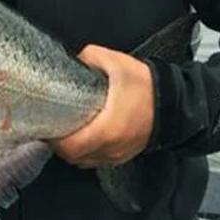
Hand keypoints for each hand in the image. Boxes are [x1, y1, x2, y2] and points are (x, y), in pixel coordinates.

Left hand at [48, 45, 153, 167]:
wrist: (174, 102)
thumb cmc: (146, 85)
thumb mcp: (115, 62)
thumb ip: (88, 58)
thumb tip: (72, 59)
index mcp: (107, 129)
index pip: (70, 147)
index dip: (54, 139)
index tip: (45, 125)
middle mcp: (111, 148)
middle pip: (73, 157)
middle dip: (59, 144)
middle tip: (51, 126)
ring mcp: (118, 154)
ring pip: (84, 162)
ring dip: (72, 150)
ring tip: (65, 131)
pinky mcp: (123, 155)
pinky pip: (96, 160)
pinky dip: (85, 152)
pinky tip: (82, 136)